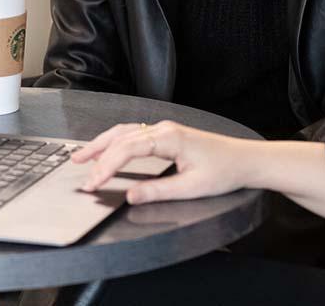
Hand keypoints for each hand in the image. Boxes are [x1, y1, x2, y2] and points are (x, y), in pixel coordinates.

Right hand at [73, 120, 255, 203]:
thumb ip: (159, 191)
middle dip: (97, 155)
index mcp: (169, 138)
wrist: (245, 160)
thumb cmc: (224, 171)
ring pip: (124, 132)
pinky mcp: (167, 134)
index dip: (106, 166)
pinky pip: (134, 134)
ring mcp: (165, 129)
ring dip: (102, 143)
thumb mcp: (192, 188)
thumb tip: (131, 196)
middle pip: (121, 137)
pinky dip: (115, 142)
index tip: (93, 182)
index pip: (127, 149)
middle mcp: (164, 128)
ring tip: (81, 157)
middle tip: (80, 173)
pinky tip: (106, 149)